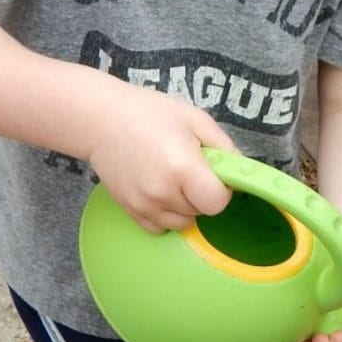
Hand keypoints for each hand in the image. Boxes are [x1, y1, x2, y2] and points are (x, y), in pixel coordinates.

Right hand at [85, 79, 237, 232]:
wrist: (101, 119)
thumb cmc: (149, 113)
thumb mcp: (196, 119)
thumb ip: (225, 147)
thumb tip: (240, 171)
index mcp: (183, 167)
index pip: (218, 202)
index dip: (222, 190)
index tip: (214, 175)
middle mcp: (163, 192)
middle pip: (202, 212)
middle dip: (203, 194)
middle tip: (189, 167)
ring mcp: (144, 205)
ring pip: (183, 223)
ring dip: (186, 206)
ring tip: (173, 177)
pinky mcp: (130, 211)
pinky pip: (160, 227)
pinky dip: (166, 214)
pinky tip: (160, 190)